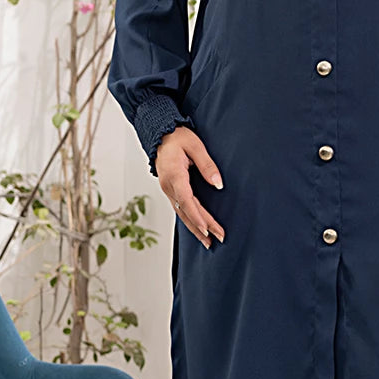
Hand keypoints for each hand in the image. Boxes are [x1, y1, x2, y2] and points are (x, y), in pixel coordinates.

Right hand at [156, 128, 225, 249]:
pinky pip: (179, 209)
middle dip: (203, 227)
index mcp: (174, 175)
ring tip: (208, 243)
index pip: (186, 200)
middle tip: (219, 238)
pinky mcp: (170, 190)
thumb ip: (207, 165)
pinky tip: (198, 230)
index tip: (208, 228)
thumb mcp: (195, 145)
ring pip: (182, 213)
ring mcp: (167, 189)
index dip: (197, 216)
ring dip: (195, 229)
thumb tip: (218, 184)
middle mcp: (168, 186)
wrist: (159, 134)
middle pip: (186, 211)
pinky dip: (189, 221)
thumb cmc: (177, 137)